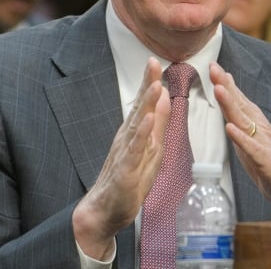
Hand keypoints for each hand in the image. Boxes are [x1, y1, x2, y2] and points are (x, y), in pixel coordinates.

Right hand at [73, 57, 170, 258]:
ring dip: (146, 104)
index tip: (155, 60)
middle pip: (139, 107)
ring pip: (137, 124)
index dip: (149, 81)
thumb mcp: (151, 148)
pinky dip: (141, 135)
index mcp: (134, 131)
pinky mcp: (126, 170)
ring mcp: (126, 153)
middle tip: (152, 62)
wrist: (105, 210)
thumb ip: (159, 123)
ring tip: (156, 85)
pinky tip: (147, 121)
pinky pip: (134, 150)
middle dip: (147, 84)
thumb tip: (165, 96)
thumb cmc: (129, 179)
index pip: (144, 102)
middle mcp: (127, 137)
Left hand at [210, 62, 270, 208]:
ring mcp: (263, 144)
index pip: (238, 100)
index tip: (213, 66)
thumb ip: (240, 113)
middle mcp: (259, 129)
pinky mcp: (266, 161)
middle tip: (213, 68)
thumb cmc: (270, 159)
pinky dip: (241, 138)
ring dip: (231, 105)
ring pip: (245, 122)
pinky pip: (252, 149)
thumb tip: (227, 90)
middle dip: (226, 86)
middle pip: (239, 105)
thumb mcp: (251, 133)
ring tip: (219, 90)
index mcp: (254, 123)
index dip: (225, 83)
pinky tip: (231, 129)